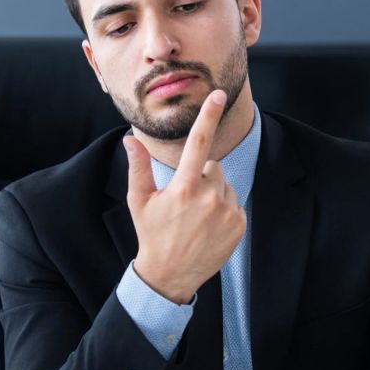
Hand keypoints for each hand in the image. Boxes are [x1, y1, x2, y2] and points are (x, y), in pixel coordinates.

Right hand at [126, 90, 245, 303]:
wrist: (170, 274)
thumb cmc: (151, 233)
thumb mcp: (139, 200)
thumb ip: (138, 167)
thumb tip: (131, 139)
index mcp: (183, 187)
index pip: (198, 143)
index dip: (208, 116)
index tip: (220, 95)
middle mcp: (208, 197)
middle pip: (212, 167)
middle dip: (201, 176)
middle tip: (184, 202)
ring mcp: (226, 211)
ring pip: (224, 184)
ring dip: (213, 193)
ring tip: (196, 216)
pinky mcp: (239, 224)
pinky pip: (234, 203)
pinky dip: (223, 209)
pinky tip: (207, 226)